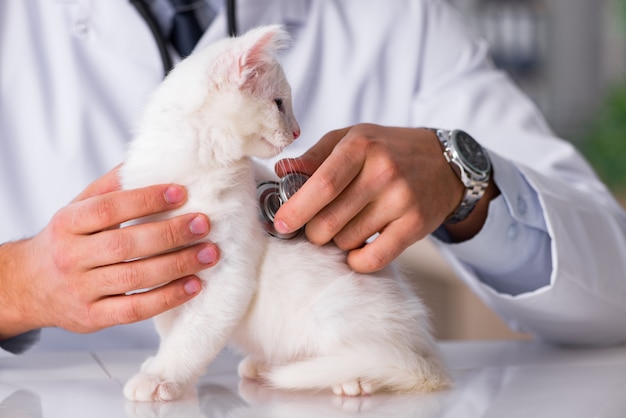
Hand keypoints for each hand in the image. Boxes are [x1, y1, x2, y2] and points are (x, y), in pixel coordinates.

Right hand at [0, 166, 219, 338]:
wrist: (30, 286)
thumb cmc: (66, 241)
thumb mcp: (78, 209)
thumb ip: (110, 187)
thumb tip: (149, 160)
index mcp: (68, 223)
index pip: (108, 208)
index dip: (146, 200)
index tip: (181, 192)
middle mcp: (71, 257)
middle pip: (125, 244)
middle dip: (170, 233)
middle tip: (203, 224)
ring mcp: (81, 290)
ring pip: (135, 277)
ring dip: (177, 265)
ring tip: (208, 254)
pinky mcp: (93, 318)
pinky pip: (136, 309)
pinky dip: (168, 298)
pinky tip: (193, 285)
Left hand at [273, 124, 497, 272]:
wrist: (446, 162)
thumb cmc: (388, 150)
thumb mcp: (352, 139)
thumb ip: (316, 155)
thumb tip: (282, 173)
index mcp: (361, 146)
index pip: (322, 184)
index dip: (296, 209)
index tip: (280, 224)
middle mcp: (383, 172)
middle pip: (330, 220)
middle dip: (313, 231)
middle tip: (314, 227)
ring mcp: (402, 200)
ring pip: (347, 240)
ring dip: (338, 240)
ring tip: (347, 225)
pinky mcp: (415, 225)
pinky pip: (374, 258)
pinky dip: (357, 260)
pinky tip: (356, 249)